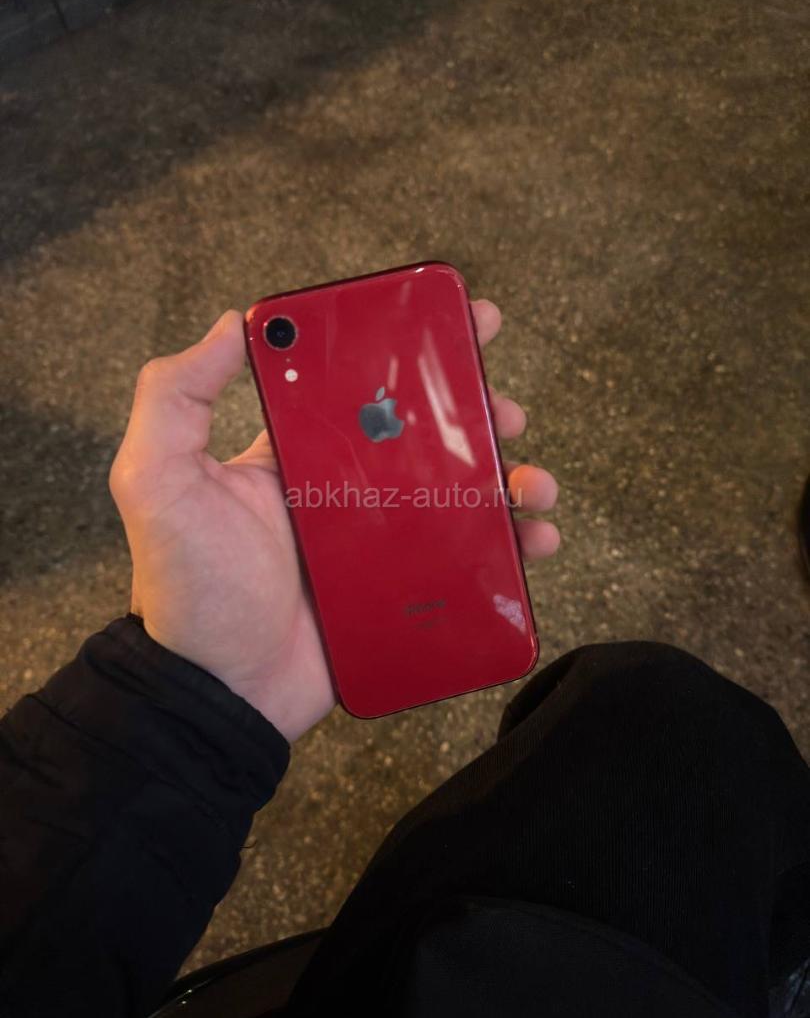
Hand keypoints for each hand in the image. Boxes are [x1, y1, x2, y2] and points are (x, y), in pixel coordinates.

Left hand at [109, 302, 558, 741]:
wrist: (222, 694)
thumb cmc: (191, 588)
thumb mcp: (158, 481)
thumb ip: (176, 397)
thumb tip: (232, 322)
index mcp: (298, 454)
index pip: (361, 386)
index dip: (411, 351)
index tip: (458, 323)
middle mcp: (345, 489)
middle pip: (427, 434)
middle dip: (477, 411)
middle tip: (508, 410)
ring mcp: (381, 542)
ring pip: (461, 493)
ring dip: (508, 475)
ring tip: (532, 481)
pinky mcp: (405, 590)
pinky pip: (468, 559)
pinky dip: (510, 545)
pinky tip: (533, 540)